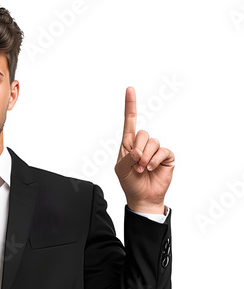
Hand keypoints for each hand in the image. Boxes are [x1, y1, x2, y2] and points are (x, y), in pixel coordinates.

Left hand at [115, 86, 174, 212]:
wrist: (144, 198)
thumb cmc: (131, 184)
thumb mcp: (121, 171)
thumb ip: (126, 159)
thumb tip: (137, 151)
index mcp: (129, 145)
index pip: (129, 122)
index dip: (130, 106)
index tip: (129, 89)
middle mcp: (142, 145)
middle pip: (142, 133)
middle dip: (138, 150)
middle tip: (136, 165)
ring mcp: (155, 150)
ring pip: (152, 142)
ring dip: (146, 158)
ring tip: (142, 169)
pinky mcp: (166, 156)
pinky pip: (162, 151)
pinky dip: (155, 160)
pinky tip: (151, 169)